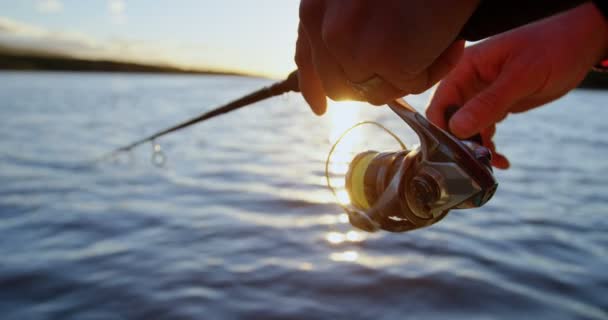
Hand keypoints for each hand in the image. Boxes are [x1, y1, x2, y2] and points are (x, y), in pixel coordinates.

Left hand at [295, 0, 479, 114]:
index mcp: (316, 6)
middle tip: (407, 59)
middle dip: (372, 83)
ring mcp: (350, 44)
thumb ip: (343, 28)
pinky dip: (433, 70)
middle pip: (339, 87)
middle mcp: (324, 26)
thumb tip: (352, 75)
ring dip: (406, 76)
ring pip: (375, 93)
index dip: (313, 87)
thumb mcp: (360, 0)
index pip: (306, 59)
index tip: (320, 108)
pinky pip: (408, 88)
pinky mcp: (382, 57)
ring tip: (430, 39)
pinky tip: (447, 42)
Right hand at [426, 2, 607, 168]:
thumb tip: (456, 128)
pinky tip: (502, 160)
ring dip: (477, 148)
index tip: (454, 151)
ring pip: (467, 128)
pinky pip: (484, 130)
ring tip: (492, 162)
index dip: (441, 127)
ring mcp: (481, 95)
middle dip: (461, 142)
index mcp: (466, 67)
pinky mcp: (496, 106)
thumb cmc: (551, 48)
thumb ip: (489, 102)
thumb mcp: (521, 76)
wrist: (580, 44)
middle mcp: (469, 81)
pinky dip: (490, 146)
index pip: (440, 102)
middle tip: (478, 161)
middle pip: (451, 119)